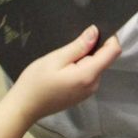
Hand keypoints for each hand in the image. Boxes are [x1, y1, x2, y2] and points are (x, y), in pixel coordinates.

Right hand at [4, 26, 120, 121]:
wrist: (24, 107)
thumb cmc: (35, 82)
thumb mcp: (55, 59)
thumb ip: (78, 46)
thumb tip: (95, 31)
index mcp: (88, 75)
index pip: (113, 51)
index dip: (109, 38)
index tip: (95, 30)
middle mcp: (93, 85)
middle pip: (105, 58)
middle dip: (93, 47)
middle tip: (71, 45)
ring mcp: (88, 91)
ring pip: (96, 65)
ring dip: (86, 57)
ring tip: (64, 57)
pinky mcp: (82, 94)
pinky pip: (89, 74)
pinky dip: (81, 66)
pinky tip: (64, 68)